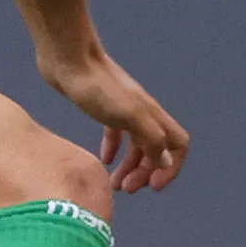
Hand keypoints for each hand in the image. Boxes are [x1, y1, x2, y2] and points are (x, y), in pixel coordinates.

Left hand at [41, 41, 189, 194]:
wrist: (67, 57)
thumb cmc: (97, 86)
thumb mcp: (128, 116)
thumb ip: (151, 139)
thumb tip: (165, 163)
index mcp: (152, 115)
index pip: (178, 146)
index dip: (171, 168)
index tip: (153, 186)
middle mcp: (142, 112)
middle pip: (156, 149)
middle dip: (144, 173)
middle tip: (125, 189)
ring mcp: (122, 108)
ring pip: (135, 144)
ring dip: (129, 166)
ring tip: (113, 184)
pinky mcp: (102, 105)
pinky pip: (115, 132)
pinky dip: (113, 149)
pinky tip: (103, 160)